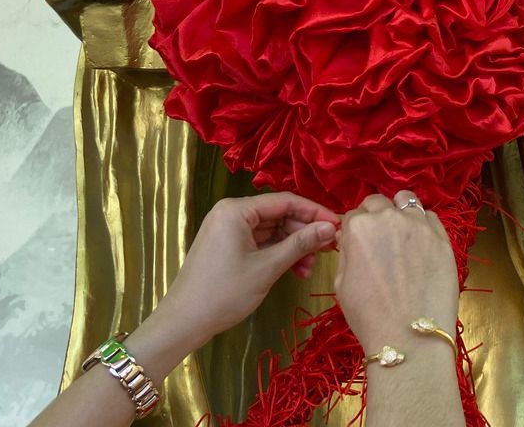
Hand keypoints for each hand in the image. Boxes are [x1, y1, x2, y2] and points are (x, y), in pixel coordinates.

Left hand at [151, 193, 340, 356]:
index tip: (338, 225)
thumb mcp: (267, 268)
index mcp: (237, 209)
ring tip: (311, 267)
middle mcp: (232, 213)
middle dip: (304, 233)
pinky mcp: (228, 247)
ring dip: (293, 247)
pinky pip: (260, 243)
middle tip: (329, 249)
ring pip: (272, 231)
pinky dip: (278, 255)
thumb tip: (330, 228)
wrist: (184, 322)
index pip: (285, 201)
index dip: (314, 212)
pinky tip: (296, 270)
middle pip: (279, 215)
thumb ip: (300, 244)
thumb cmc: (224, 292)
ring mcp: (228, 230)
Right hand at [334, 191, 458, 353]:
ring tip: (401, 232)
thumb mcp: (340, 284)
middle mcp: (389, 217)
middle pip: (378, 203)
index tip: (358, 244)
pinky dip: (423, 223)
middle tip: (378, 239)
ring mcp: (418, 224)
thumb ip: (346, 253)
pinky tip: (421, 243)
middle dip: (374, 216)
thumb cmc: (369, 315)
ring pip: (406, 200)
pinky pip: (430, 216)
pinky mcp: (441, 237)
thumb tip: (350, 241)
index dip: (353, 230)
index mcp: (359, 227)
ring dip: (399, 211)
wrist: (409, 335)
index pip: (352, 215)